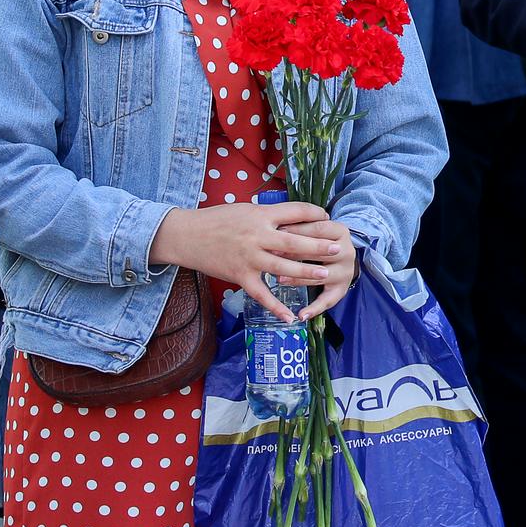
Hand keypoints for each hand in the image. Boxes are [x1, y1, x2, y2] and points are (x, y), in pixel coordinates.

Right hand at [148, 200, 335, 321]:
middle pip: (295, 241)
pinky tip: (290, 317)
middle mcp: (257, 236)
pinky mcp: (240, 276)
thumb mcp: (245, 209)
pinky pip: (261, 295)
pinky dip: (276, 307)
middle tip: (338, 249)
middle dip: (318, 245)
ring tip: (324, 275)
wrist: (187, 235)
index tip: (327, 217)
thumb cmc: (216, 219)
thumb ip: (268, 215)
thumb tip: (292, 216)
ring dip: (305, 273)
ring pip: (283, 268)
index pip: (295, 211)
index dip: (314, 213)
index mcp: (260, 215)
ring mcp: (249, 258)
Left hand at [279, 219, 356, 319]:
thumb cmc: (320, 238)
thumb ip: (301, 225)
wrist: (341, 252)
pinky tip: (301, 315)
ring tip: (279, 279)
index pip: (318, 229)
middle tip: (273, 254)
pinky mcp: (342, 289)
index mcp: (341, 231)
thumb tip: (278, 225)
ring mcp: (346, 272)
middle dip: (294, 253)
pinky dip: (314, 309)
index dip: (298, 230)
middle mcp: (347, 251)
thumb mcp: (315, 227)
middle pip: (319, 252)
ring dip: (298, 278)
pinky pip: (328, 301)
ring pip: (320, 276)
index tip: (277, 231)